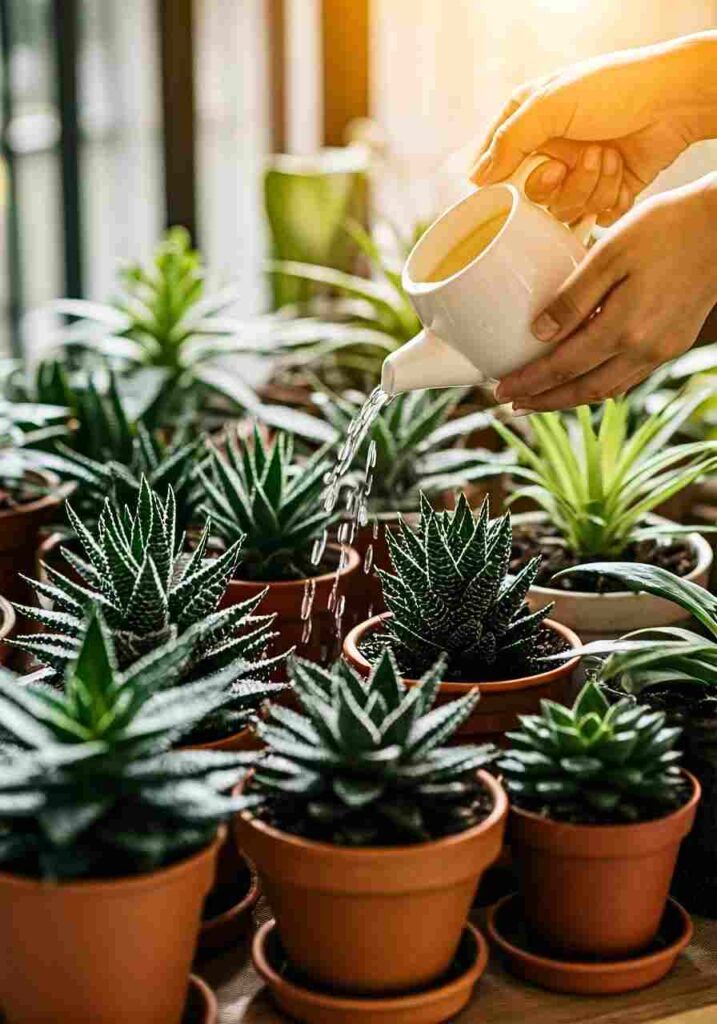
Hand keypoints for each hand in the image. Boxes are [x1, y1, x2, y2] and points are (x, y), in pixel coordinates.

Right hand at [471, 32, 716, 224]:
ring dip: (591, 187)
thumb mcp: (549, 103)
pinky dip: (610, 199)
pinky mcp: (605, 192)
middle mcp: (550, 151)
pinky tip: (623, 173)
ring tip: (609, 156)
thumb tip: (476, 179)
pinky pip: (595, 218)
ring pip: (565, 211)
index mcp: (529, 124)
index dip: (510, 182)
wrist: (675, 100)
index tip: (536, 172)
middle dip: (561, 185)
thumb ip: (508, 141)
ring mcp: (578, 174)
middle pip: (533, 199)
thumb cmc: (613, 89)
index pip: (496, 168)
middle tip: (581, 158)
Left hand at [494, 174, 716, 411]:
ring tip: (540, 399)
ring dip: (570, 399)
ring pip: (607, 390)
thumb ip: (574, 297)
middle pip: (583, 390)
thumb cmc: (667, 227)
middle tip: (513, 404)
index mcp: (623, 328)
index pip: (563, 367)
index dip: (529, 382)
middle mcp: (643, 349)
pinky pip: (628, 378)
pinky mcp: (673, 344)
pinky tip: (583, 380)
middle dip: (544, 401)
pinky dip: (599, 386)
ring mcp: (662, 351)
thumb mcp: (610, 252)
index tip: (500, 390)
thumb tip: (538, 334)